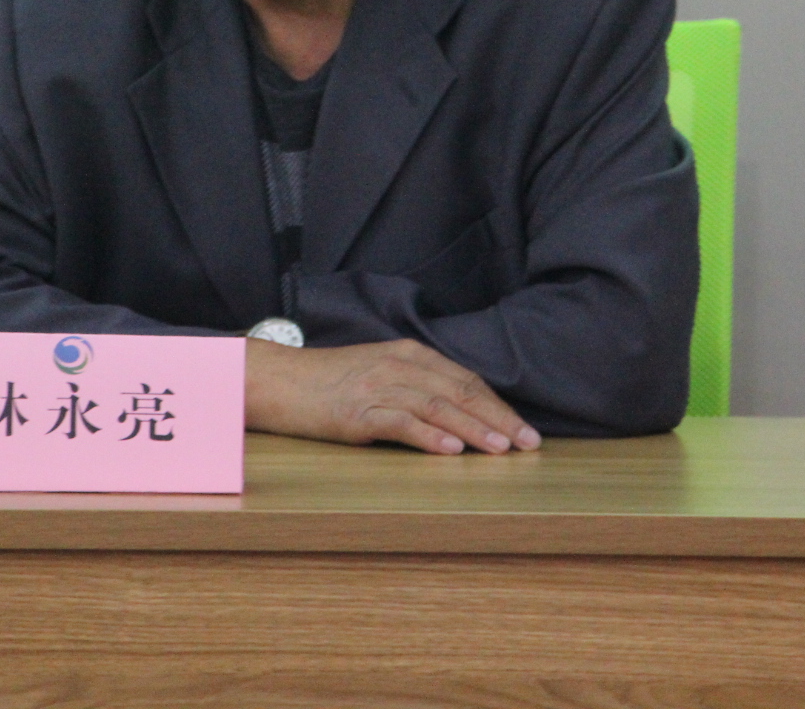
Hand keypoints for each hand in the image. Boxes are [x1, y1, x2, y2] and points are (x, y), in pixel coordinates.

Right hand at [244, 337, 541, 455]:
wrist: (275, 380)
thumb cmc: (326, 382)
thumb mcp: (377, 371)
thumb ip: (414, 384)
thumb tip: (457, 412)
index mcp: (407, 354)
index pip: (464, 380)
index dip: (498, 405)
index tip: (524, 430)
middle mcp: (397, 366)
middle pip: (459, 392)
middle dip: (499, 419)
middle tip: (529, 444)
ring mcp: (376, 388)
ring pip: (437, 407)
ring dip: (474, 429)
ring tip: (502, 449)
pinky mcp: (356, 413)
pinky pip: (400, 423)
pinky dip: (429, 436)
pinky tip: (452, 450)